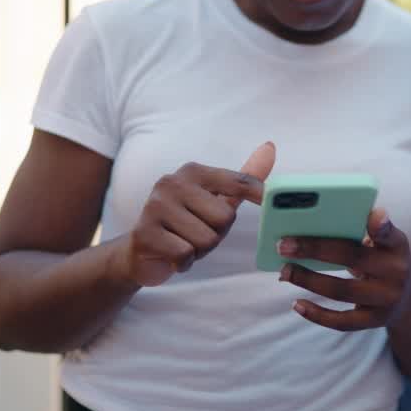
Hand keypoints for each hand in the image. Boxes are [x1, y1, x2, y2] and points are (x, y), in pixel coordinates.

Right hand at [118, 142, 275, 287]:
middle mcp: (172, 182)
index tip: (271, 201)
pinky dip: (183, 262)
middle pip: (224, 218)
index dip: (259, 194)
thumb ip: (242, 180)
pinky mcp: (145, 233)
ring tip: (182, 243)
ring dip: (199, 251)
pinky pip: (186, 254)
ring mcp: (156, 206)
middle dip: (216, 235)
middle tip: (196, 234)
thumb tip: (270, 147)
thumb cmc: (185, 224)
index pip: (238, 181)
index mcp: (193, 172)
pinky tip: (171, 256)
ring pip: (206, 239)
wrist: (139, 252)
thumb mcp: (216, 200)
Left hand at [278, 208, 410, 330]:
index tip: (373, 215)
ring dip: (308, 280)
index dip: (381, 225)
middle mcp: (396, 272)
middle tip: (284, 245)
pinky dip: (316, 314)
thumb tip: (314, 221)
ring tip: (285, 272)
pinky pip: (342, 322)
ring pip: (342, 291)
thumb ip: (362, 230)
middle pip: (353, 258)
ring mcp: (386, 300)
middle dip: (315, 250)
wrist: (409, 298)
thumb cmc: (383, 260)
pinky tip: (297, 304)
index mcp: (397, 246)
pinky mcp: (375, 321)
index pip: (390, 233)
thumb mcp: (384, 243)